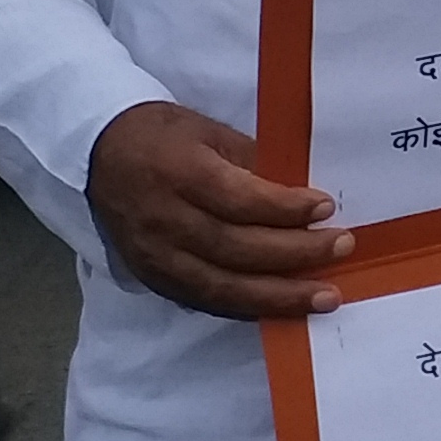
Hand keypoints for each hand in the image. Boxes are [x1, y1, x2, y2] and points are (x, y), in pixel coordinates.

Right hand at [88, 99, 349, 318]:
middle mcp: (163, 221)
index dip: (284, 209)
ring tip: (325, 297)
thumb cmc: (163, 136)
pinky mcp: (152, 277)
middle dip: (294, 254)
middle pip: (234, 248)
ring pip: (221, 286)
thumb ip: (253, 163)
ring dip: (278, 296)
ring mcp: (155, 256)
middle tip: (342, 247)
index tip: (326, 208)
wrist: (97, 154)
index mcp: (178, 174)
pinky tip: (283, 308)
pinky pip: (204, 301)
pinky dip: (247, 307)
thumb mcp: (209, 132)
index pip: (238, 201)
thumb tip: (302, 193)